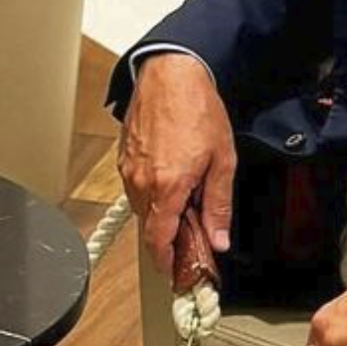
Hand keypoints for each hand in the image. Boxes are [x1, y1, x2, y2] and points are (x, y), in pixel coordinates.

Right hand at [117, 53, 234, 290]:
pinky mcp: (124, 156)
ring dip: (161, 214)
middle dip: (168, 239)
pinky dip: (152, 193)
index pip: (159, 240)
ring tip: (185, 203)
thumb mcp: (222, 160)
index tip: (175, 272)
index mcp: (167, 186)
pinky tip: (171, 181)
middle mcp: (142, 181)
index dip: (167, 262)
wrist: (171, 73)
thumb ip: (218, 204)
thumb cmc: (197, 109)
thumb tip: (218, 238)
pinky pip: (136, 187)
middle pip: (150, 227)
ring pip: (142, 208)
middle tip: (189, 241)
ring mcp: (129, 169)